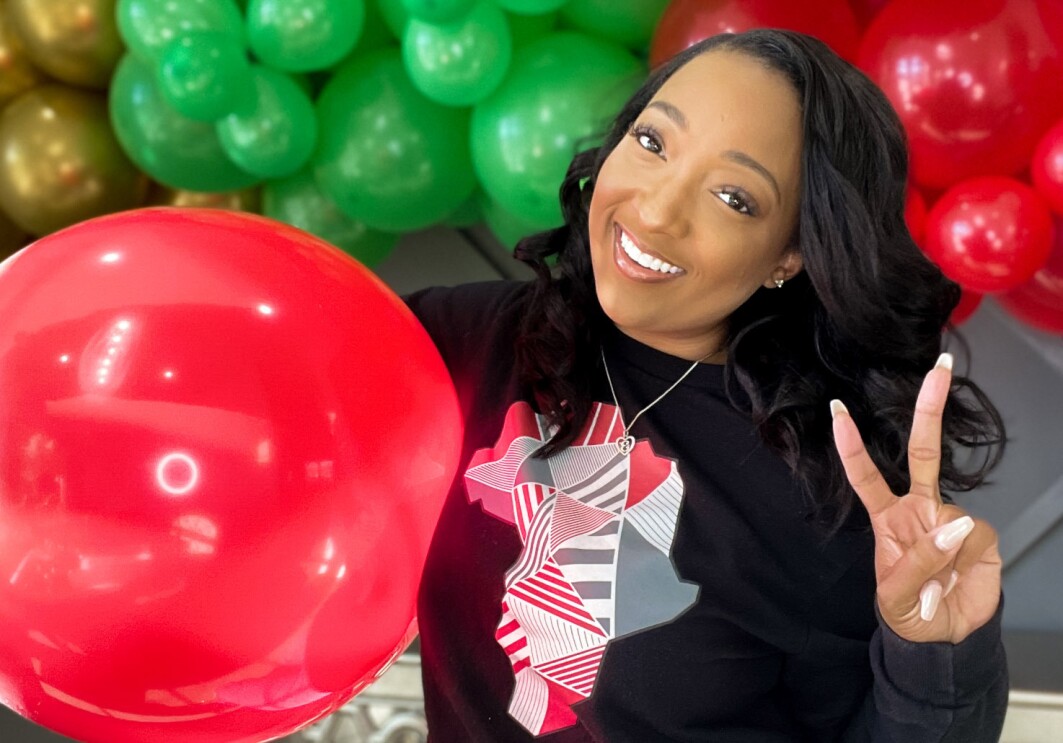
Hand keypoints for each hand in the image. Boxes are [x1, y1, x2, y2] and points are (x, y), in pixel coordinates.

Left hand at [830, 353, 1001, 643]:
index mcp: (887, 518)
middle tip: (938, 368)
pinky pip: (975, 536)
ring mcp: (950, 520)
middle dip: (929, 410)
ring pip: (952, 514)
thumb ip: (919, 561)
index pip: (865, 476)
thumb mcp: (896, 596)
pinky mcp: (980, 537)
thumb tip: (955, 524)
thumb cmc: (909, 611)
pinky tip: (962, 574)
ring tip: (937, 583)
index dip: (851, 445)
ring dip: (945, 551)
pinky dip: (968, 557)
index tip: (838, 409)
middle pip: (923, 453)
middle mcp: (919, 509)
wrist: (944, 637)